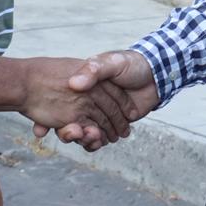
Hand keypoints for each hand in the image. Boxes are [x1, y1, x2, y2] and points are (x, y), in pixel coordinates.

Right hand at [34, 50, 159, 149]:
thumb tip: (74, 84)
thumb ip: (94, 71)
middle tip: (74, 133)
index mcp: (83, 86)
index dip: (53, 116)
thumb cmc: (131, 65)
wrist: (156, 75)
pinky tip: (98, 142)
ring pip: (83, 132)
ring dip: (83, 139)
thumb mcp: (111, 63)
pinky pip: (98, 138)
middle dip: (69, 132)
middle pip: (70, 121)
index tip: (49, 126)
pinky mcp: (111, 125)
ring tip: (91, 137)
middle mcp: (87, 100)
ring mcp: (99, 113)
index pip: (62, 103)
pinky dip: (95, 143)